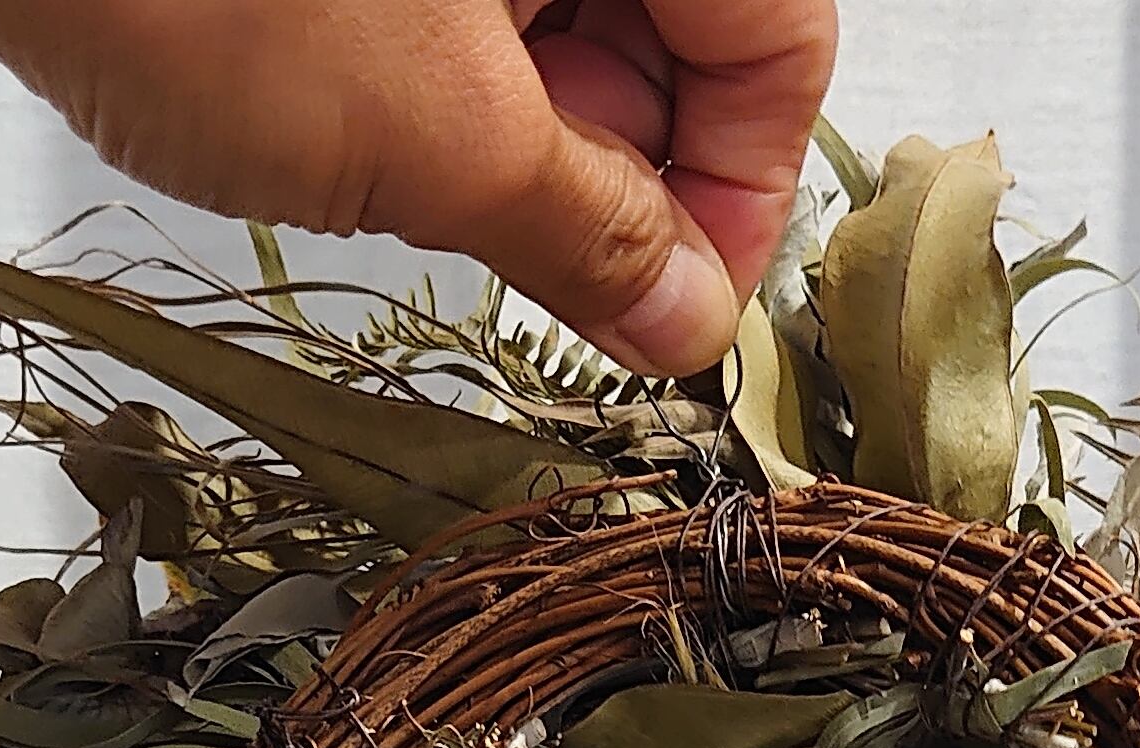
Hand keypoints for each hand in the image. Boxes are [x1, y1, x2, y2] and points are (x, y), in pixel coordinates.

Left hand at [0, 0, 838, 378]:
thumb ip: (590, 237)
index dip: (739, 189)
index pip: (782, 31)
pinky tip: (357, 108)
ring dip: (525, 114)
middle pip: (676, 5)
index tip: (670, 311)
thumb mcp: (438, 140)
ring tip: (421, 177)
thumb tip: (684, 324)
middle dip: (622, 153)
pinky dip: (439, 55)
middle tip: (547, 271)